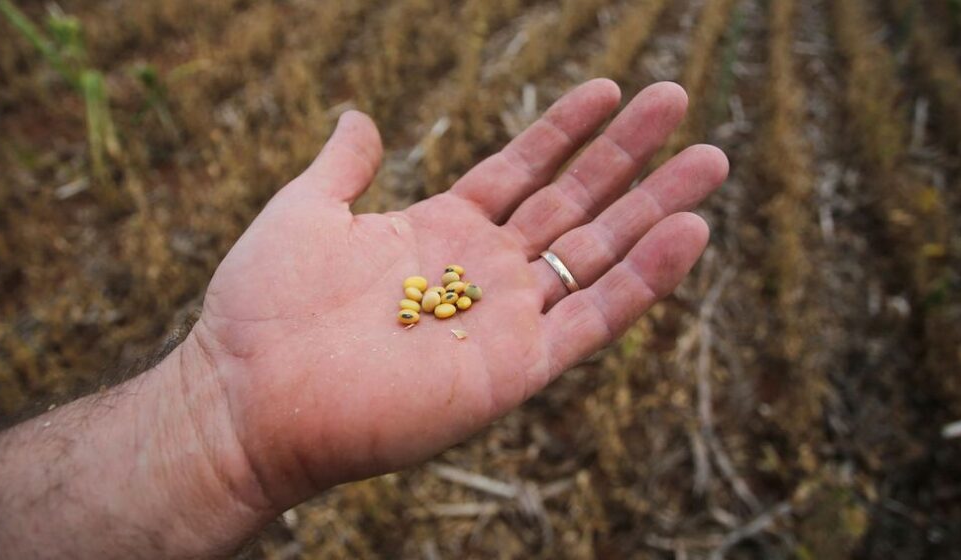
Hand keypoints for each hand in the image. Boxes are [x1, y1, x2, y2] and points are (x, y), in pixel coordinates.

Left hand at [189, 79, 728, 513]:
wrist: (248, 396)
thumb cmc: (262, 307)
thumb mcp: (304, 210)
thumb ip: (343, 166)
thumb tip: (357, 116)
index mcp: (438, 232)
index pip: (521, 171)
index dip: (565, 130)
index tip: (610, 88)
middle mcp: (480, 273)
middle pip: (573, 204)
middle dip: (628, 156)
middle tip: (680, 103)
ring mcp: (503, 320)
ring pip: (598, 255)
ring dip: (656, 209)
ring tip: (711, 160)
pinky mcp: (516, 369)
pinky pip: (594, 319)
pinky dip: (646, 280)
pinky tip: (691, 232)